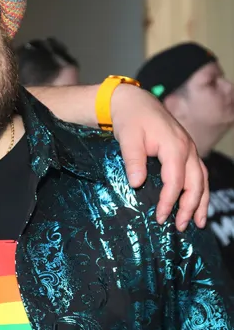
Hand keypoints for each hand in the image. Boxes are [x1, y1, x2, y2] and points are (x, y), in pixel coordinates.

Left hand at [111, 83, 207, 231]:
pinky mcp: (186, 152)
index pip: (175, 181)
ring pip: (202, 180)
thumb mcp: (127, 138)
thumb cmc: (130, 120)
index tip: (159, 218)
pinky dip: (200, 191)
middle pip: (195, 183)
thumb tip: (137, 184)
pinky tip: (196, 205)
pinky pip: (199, 175)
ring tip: (197, 223)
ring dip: (200, 202)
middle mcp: (187, 149)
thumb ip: (133, 160)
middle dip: (189, 207)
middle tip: (180, 227)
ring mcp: (190, 150)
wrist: (135, 103)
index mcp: (174, 146)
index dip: (168, 202)